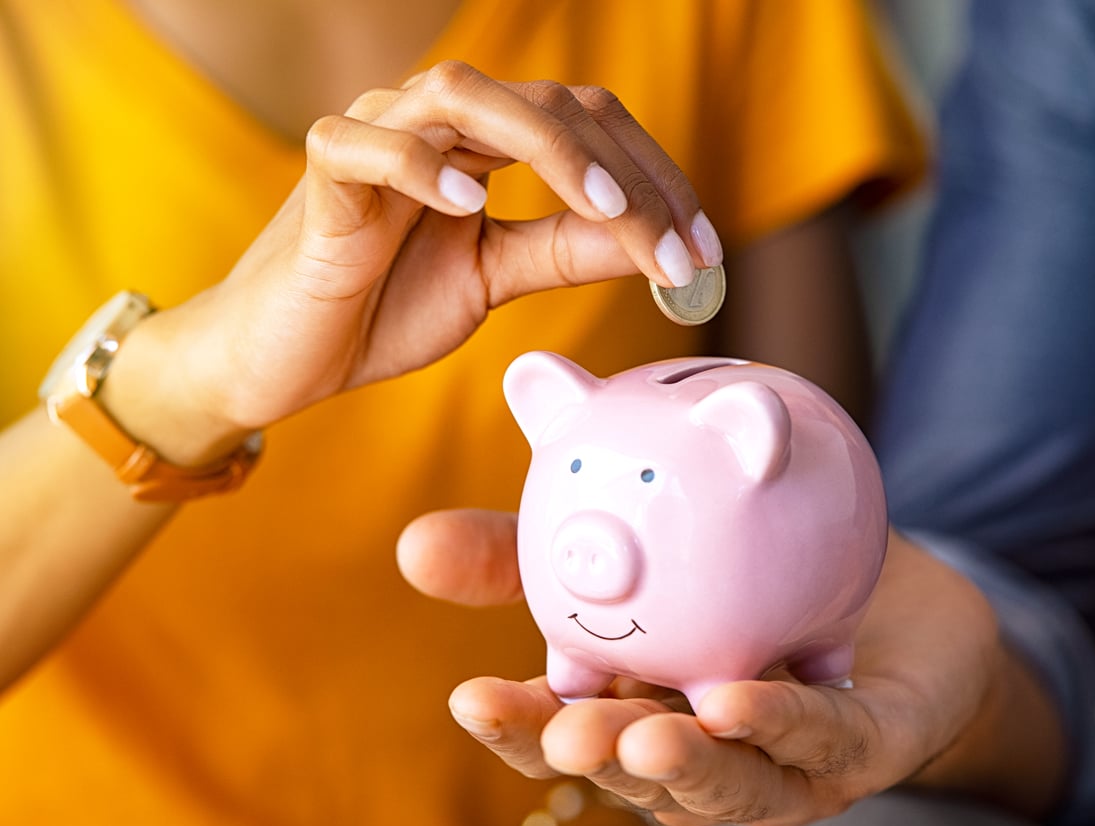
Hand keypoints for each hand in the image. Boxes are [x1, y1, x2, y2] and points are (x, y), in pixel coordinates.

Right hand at [109, 61, 721, 462]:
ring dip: (549, 149)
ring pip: (465, 96)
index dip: (654, 181)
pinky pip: (364, 144)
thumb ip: (563, 252)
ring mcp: (375, 135)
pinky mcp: (321, 174)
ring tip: (607, 212)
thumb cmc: (383, 307)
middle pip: (550, 104)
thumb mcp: (493, 279)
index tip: (703, 254)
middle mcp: (436, 122)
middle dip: (626, 175)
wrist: (286, 355)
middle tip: (677, 250)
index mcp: (483, 143)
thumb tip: (650, 243)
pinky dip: (417, 165)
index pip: (588, 127)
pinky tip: (469, 205)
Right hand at [399, 510, 1014, 825]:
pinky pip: (820, 741)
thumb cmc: (746, 579)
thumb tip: (412, 543)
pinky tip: (740, 699)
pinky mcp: (858, 748)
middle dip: (593, 759)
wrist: (886, 585)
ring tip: (639, 739)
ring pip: (726, 782)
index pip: (564, 731)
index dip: (519, 725)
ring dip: (682, 766)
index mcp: (635, 707)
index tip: (469, 698)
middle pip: (632, 770)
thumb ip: (532, 552)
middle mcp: (698, 751)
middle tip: (562, 731)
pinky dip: (781, 724)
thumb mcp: (633, 551)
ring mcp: (779, 763)